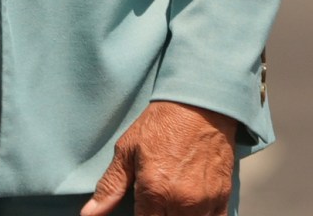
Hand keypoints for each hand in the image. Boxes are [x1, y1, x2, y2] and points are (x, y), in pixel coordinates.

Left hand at [82, 100, 239, 215]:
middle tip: (154, 203)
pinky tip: (189, 208)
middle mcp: (182, 202)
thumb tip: (89, 214)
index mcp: (155, 191)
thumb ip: (110, 187)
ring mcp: (206, 203)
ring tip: (168, 204)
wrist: (201, 106)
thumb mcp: (127, 150)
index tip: (139, 209)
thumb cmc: (161, 125)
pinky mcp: (223, 199)